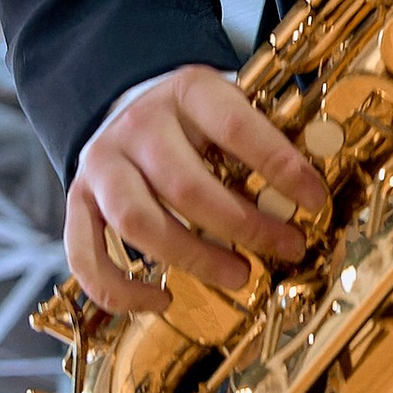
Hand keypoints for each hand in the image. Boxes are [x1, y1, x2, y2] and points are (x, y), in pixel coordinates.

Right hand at [66, 64, 325, 315]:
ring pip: (138, 222)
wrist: (126, 103)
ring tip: (240, 275)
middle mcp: (138, 126)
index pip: (234, 127)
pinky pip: (86, 255)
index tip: (314, 200)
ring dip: (194, 258)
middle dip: (244, 226)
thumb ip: (265, 138)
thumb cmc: (195, 119)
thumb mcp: (231, 105)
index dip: (278, 166)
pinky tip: (163, 300)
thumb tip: (312, 192)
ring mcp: (102, 165)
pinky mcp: (78, 201)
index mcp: (187, 92)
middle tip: (286, 248)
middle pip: (186, 186)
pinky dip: (121, 289)